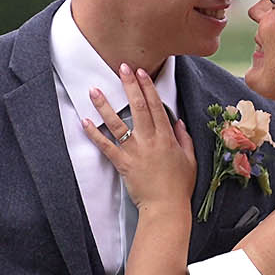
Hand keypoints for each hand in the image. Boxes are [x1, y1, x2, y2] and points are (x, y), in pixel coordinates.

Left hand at [81, 64, 195, 212]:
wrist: (166, 207)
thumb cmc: (179, 185)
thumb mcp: (190, 159)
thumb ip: (184, 138)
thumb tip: (179, 122)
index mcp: (167, 137)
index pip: (157, 106)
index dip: (148, 87)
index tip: (141, 72)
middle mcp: (150, 140)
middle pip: (138, 107)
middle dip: (129, 85)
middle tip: (122, 67)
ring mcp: (135, 151)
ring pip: (117, 124)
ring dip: (105, 105)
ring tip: (94, 90)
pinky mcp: (123, 164)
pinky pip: (106, 146)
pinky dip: (94, 134)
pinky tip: (84, 121)